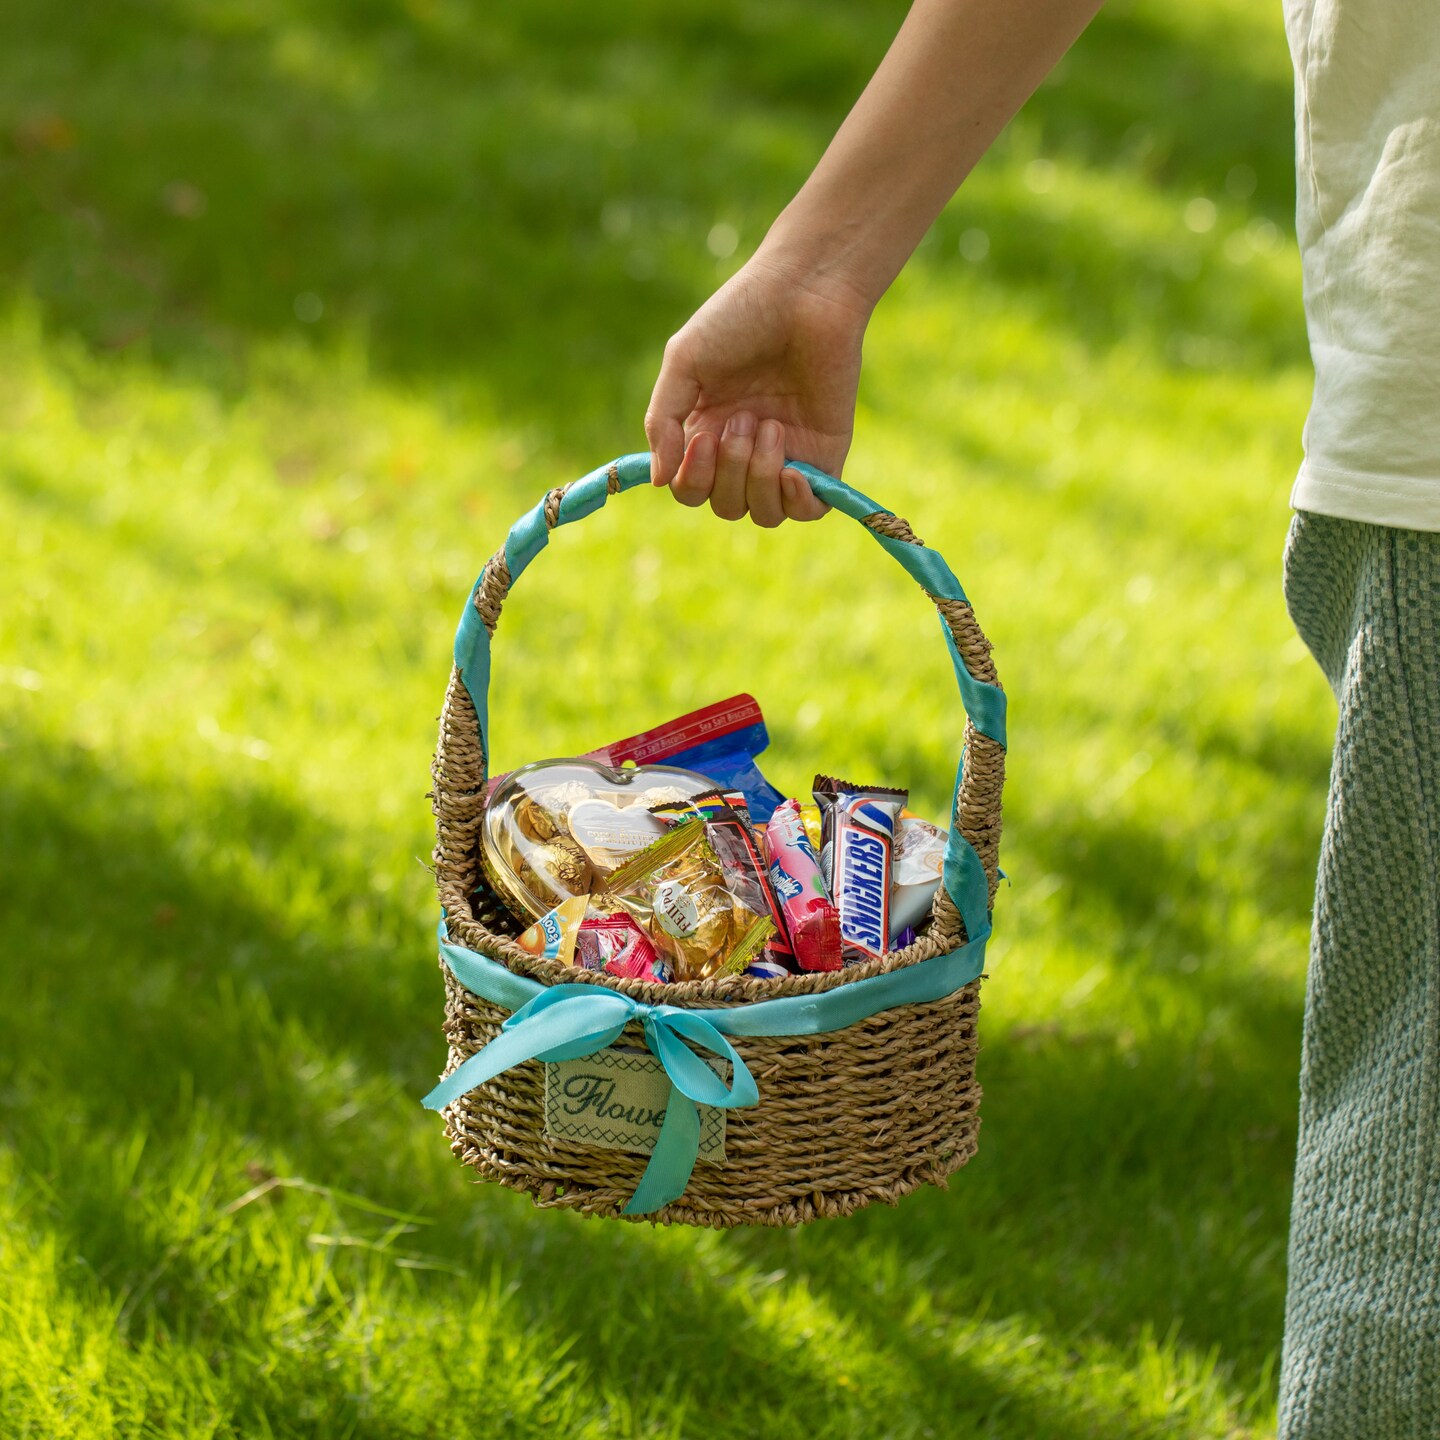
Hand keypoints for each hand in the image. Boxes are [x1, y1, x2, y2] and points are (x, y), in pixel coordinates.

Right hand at [644, 253, 870, 525]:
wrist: (806, 291)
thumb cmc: (741, 315)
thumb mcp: (684, 362)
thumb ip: (662, 421)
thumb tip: (658, 480)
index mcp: (705, 431)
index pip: (690, 489)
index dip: (693, 480)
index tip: (703, 439)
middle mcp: (743, 450)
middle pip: (724, 506)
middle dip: (728, 472)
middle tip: (744, 418)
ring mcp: (785, 455)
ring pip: (763, 513)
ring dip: (759, 480)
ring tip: (770, 425)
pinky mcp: (825, 456)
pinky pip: (807, 510)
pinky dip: (796, 501)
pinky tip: (793, 471)